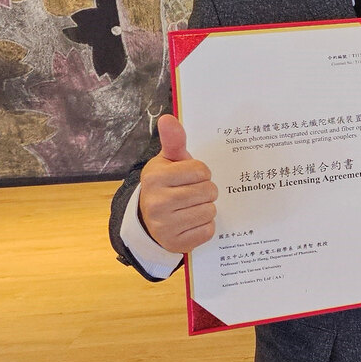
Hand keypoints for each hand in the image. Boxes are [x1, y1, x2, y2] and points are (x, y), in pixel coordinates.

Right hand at [137, 114, 217, 252]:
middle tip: (191, 193)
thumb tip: (169, 118)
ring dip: (205, 208)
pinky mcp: (176, 243)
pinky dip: (204, 226)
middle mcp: (156, 202)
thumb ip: (173, 140)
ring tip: (190, 208)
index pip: (202, 170)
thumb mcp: (168, 161)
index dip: (200, 173)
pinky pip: (209, 230)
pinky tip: (190, 223)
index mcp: (155, 178)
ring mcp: (165, 225)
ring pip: (210, 210)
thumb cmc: (166, 185)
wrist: (150, 219)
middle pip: (209, 191)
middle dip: (205, 190)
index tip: (188, 177)